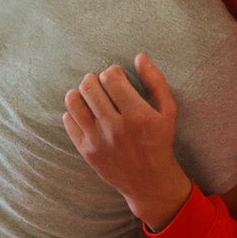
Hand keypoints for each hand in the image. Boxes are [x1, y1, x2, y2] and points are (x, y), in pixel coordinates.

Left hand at [62, 54, 193, 230]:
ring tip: (91, 96)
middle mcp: (115, 127)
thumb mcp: (168, 111)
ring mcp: (97, 140)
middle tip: (102, 85)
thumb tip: (140, 57)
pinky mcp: (86, 150)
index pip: (110, 77)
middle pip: (89, 86)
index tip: (117, 77)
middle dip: (95, 79)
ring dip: (81, 93)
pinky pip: (68, 120)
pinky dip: (74, 112)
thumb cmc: (159, 140)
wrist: (149, 180)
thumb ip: (156, 81)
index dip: (112, 71)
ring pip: (74, 101)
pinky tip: (86, 113)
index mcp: (137, 114)